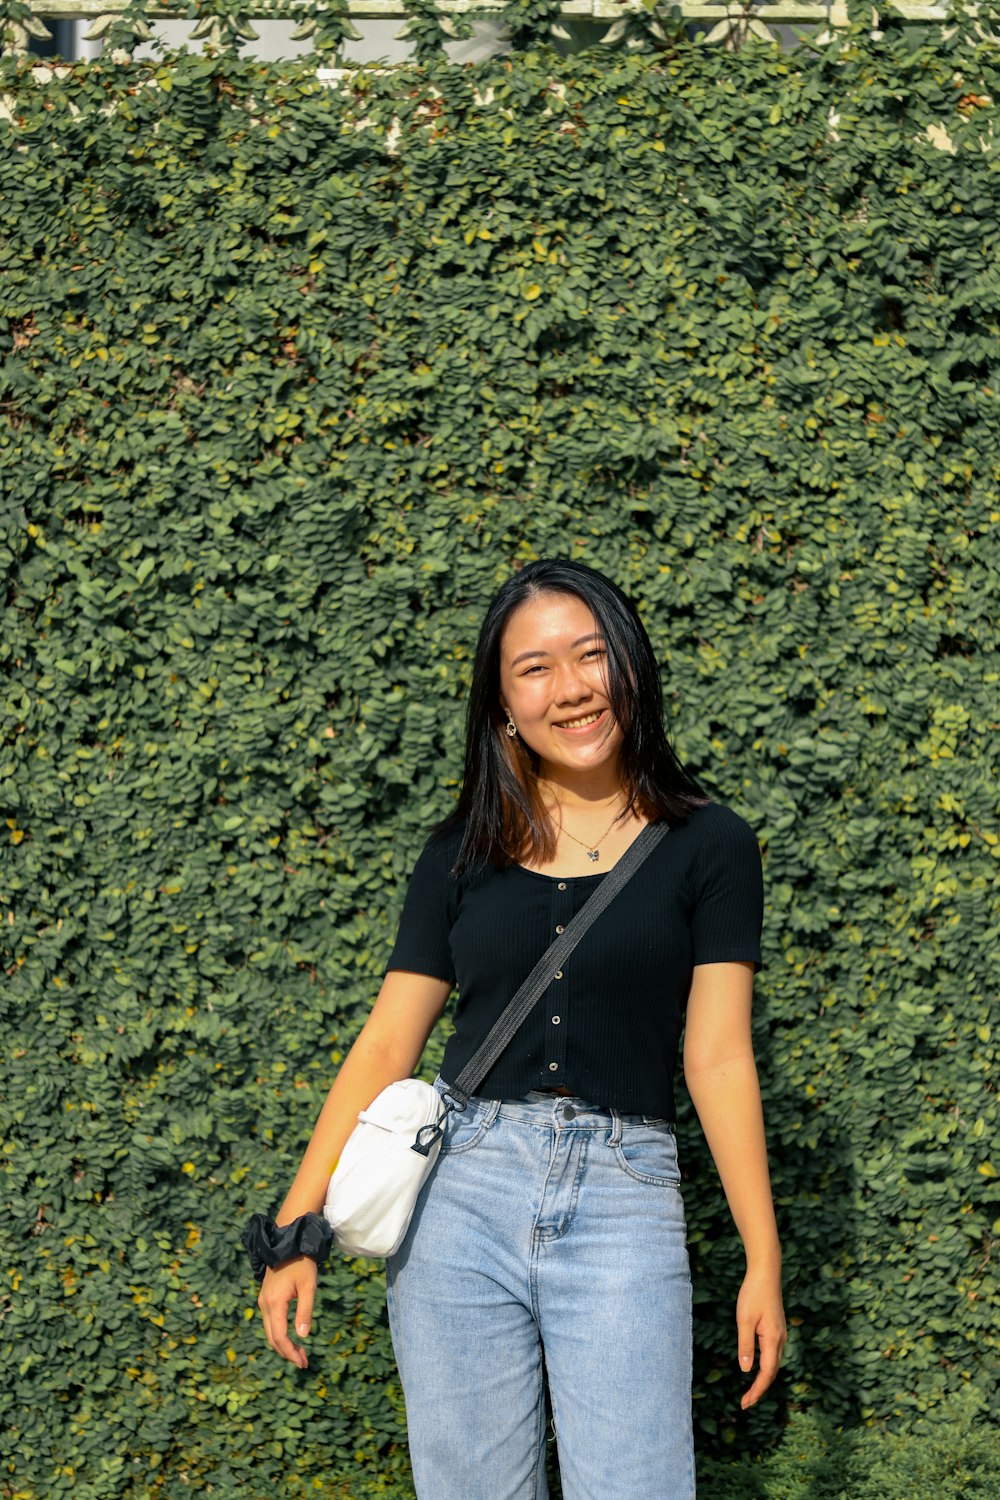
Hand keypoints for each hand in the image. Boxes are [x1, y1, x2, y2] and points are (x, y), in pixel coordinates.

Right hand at [257, 1256, 317, 1368]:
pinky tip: (291, 1337)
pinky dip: (279, 1334)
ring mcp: (263, 1301)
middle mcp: (265, 1305)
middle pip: (272, 1338)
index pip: (279, 1337)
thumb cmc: (301, 1263)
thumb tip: (303, 1336)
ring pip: (270, 1331)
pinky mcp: (266, 1298)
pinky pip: (270, 1322)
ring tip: (300, 1352)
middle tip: (303, 1361)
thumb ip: (305, 1311)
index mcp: (274, 1304)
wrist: (289, 1242)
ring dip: (283, 1345)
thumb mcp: (308, 1287)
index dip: (290, 1352)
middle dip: (287, 1352)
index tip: (303, 1362)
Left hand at [736, 1266, 785, 1408]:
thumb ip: (746, 1345)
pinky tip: (757, 1368)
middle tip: (746, 1403)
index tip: (746, 1403)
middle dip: (760, 1389)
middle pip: (772, 1372)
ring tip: (750, 1392)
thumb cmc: (753, 1294)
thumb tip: (746, 1370)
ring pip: (773, 1364)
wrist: (766, 1273)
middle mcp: (780, 1340)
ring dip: (763, 1379)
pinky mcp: (777, 1329)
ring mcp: (780, 1334)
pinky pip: (772, 1354)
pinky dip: (765, 1367)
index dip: (757, 1390)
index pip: (766, 1374)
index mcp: (773, 1340)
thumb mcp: (744, 1320)